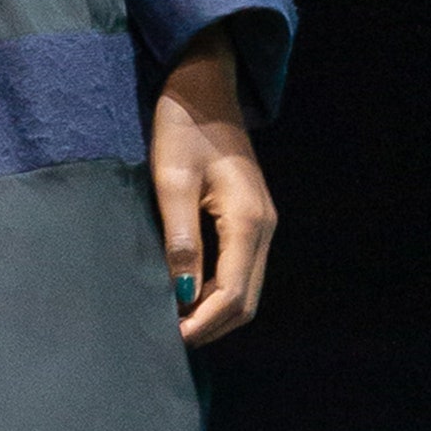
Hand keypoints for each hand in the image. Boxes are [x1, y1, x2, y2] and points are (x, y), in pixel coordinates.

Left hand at [151, 27, 276, 344]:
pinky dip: (217, 292)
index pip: (233, 294)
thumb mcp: (171, 181)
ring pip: (246, 290)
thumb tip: (182, 295)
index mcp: (248, 221)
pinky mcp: (249, 220)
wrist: (204, 91)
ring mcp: (261, 225)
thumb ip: (180, 239)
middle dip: (210, 326)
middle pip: (246, 302)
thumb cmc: (182, 130)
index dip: (202, 323)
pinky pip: (240, 270)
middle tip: (166, 339)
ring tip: (172, 321)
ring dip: (214, 312)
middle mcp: (264, 228)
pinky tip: (185, 294)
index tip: (168, 339)